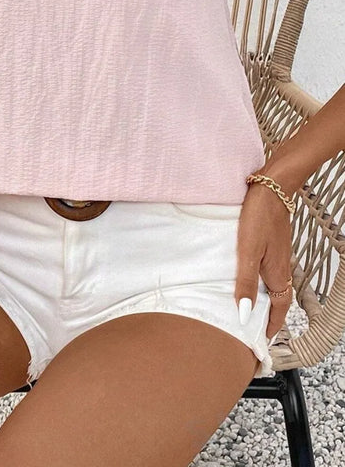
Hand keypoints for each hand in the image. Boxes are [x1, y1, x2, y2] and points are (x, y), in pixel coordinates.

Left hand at [235, 184, 292, 338]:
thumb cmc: (260, 217)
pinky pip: (268, 268)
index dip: (272, 324)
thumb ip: (245, 282)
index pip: (279, 308)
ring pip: (272, 282)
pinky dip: (260, 277)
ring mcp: (277, 253)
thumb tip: (244, 313)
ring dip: (263, 295)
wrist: (272, 188)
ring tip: (248, 303)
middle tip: (254, 324)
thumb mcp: (248, 253)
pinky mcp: (272, 242)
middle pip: (277, 297)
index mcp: (277, 274)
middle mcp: (281, 266)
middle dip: (268, 313)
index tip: (263, 337)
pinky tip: (246, 272)